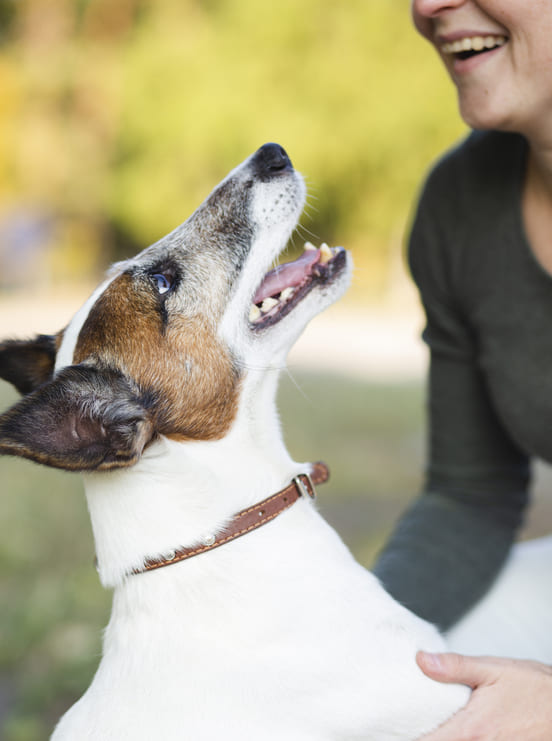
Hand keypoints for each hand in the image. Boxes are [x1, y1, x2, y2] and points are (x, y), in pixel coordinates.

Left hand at [417, 651, 551, 739]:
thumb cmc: (535, 689)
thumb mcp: (493, 670)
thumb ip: (454, 667)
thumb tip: (421, 660)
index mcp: (471, 729)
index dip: (408, 736)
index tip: (394, 727)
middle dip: (424, 736)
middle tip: (410, 723)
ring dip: (442, 738)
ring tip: (430, 725)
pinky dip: (458, 740)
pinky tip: (451, 730)